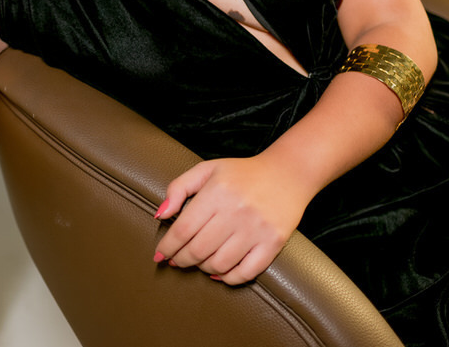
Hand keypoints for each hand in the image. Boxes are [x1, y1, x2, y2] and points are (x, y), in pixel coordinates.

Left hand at [152, 154, 312, 284]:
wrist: (287, 173)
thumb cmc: (242, 173)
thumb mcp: (207, 170)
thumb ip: (178, 188)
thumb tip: (161, 215)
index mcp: (217, 193)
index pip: (183, 230)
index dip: (168, 246)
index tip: (160, 254)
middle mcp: (236, 212)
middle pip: (198, 250)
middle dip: (181, 260)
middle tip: (176, 260)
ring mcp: (256, 230)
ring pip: (219, 264)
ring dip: (202, 268)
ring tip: (199, 261)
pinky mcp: (273, 243)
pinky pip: (245, 273)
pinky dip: (228, 278)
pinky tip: (219, 271)